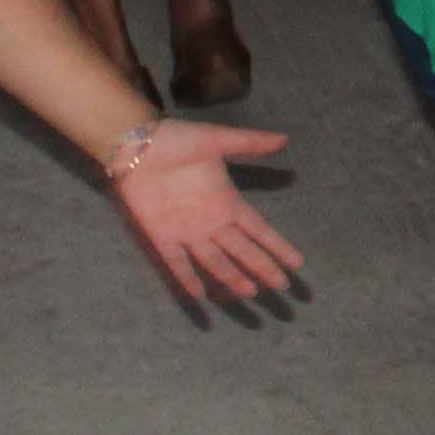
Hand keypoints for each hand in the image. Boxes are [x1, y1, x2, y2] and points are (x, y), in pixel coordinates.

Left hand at [110, 121, 307, 307]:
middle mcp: (212, 223)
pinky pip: (177, 262)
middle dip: (263, 268)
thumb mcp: (218, 139)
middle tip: (282, 287)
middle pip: (243, 251)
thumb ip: (250, 143)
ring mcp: (187, 232)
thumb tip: (285, 139)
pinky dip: (187, 278)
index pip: (259, 230)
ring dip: (232, 277)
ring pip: (215, 261)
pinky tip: (200, 296)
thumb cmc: (177, 140)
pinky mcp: (162, 236)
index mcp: (228, 202)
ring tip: (250, 293)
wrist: (137, 145)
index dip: (278, 246)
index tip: (297, 263)